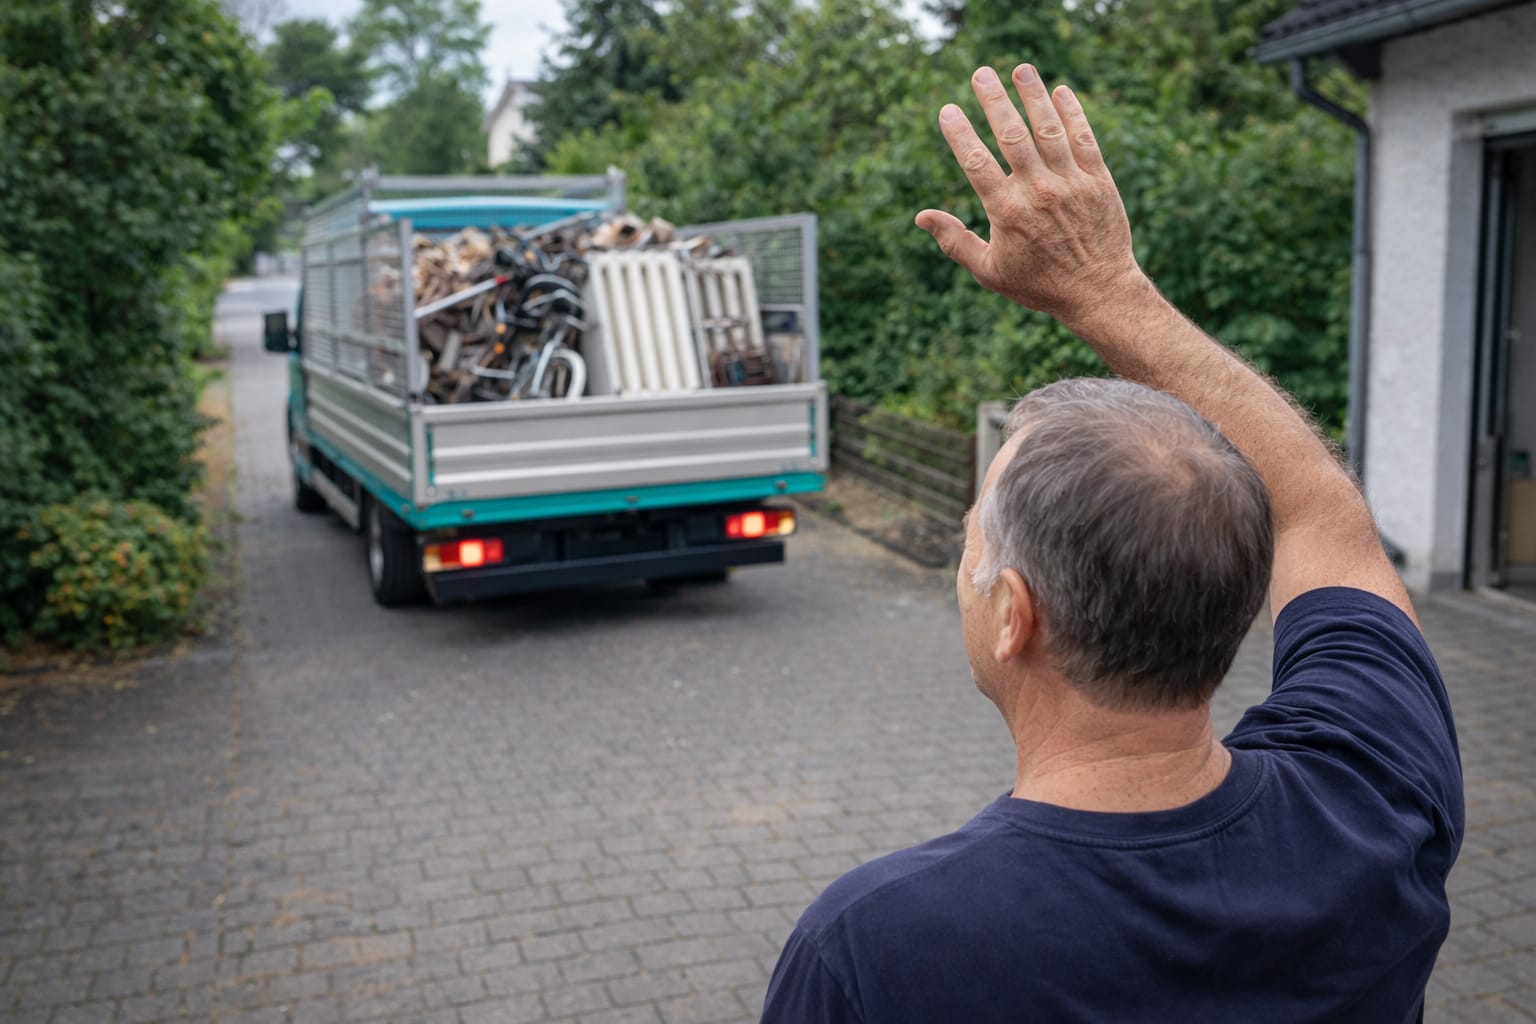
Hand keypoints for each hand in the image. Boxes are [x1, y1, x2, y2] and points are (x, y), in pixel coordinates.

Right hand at [916, 64, 1143, 328]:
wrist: (1098, 293)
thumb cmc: (1039, 284)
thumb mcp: (989, 270)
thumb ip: (955, 241)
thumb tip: (921, 216)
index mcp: (1007, 212)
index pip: (976, 161)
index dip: (959, 133)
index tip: (948, 110)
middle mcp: (1038, 192)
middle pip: (1012, 135)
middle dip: (994, 101)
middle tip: (981, 73)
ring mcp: (1071, 183)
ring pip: (1049, 129)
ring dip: (1034, 96)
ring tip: (1021, 69)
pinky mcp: (1098, 181)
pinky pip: (1084, 139)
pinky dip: (1072, 114)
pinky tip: (1060, 92)